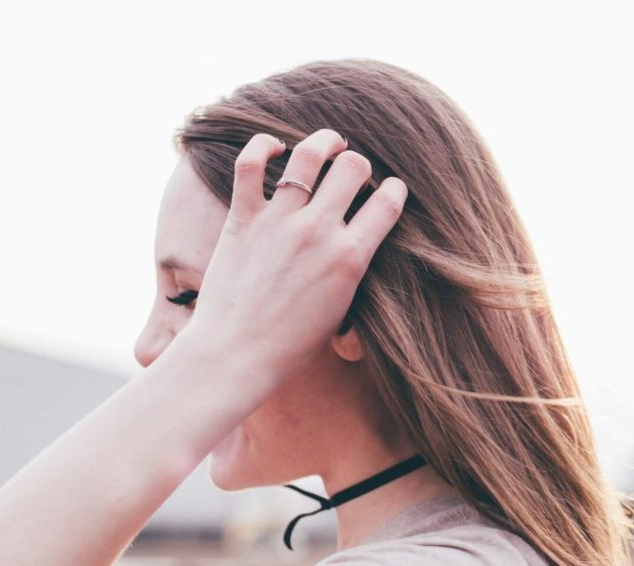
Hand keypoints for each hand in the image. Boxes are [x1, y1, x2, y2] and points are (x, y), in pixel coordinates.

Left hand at [183, 128, 407, 379]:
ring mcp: (279, 221)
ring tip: (329, 143)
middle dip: (359, 164)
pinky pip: (250, 163)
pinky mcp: (243, 218)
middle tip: (352, 173)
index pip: (388, 202)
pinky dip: (263, 146)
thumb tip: (360, 250)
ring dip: (324, 142)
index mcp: (351, 257)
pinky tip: (274, 147)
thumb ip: (352, 272)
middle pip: (354, 167)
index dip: (395, 190)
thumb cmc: (290, 346)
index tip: (391, 189)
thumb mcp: (340, 312)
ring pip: (310, 155)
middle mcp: (319, 232)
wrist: (237, 355)